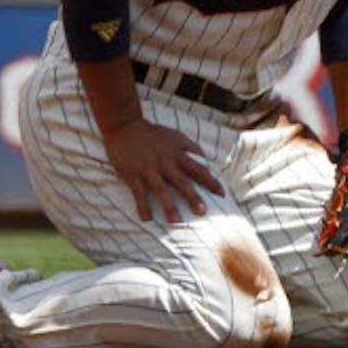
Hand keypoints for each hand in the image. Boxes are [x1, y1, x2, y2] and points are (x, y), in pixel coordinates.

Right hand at [101, 118, 225, 221]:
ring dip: (168, 206)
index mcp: (177, 154)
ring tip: (176, 221)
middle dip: (192, 197)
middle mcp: (165, 162)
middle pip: (182, 181)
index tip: (222, 194)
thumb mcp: (176, 136)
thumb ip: (191, 148)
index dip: (211, 181)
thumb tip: (207, 163)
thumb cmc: (153, 134)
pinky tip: (146, 219)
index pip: (198, 169)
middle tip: (202, 212)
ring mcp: (148, 169)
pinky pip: (139, 192)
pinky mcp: (132, 174)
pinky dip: (142, 206)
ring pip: (160, 189)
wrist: (125, 126)